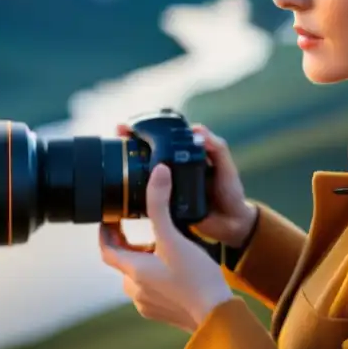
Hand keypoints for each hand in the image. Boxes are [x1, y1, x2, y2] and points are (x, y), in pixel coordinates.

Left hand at [99, 164, 233, 332]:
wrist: (217, 317)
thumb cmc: (196, 278)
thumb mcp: (176, 237)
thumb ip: (161, 205)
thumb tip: (158, 172)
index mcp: (133, 271)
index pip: (106, 248)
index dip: (105, 231)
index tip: (112, 216)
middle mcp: (135, 290)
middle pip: (123, 260)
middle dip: (130, 242)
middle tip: (143, 225)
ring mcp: (147, 303)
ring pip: (138, 275)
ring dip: (146, 258)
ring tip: (163, 244)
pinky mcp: (161, 311)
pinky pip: (152, 288)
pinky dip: (158, 274)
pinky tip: (176, 268)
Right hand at [115, 123, 257, 248]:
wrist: (232, 225)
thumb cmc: (231, 192)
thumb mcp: (226, 167)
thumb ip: (217, 148)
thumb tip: (198, 129)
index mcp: (187, 156)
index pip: (164, 139)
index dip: (147, 129)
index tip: (133, 124)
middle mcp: (174, 170)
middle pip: (148, 153)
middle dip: (131, 142)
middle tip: (119, 133)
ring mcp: (168, 187)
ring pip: (144, 173)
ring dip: (129, 164)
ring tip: (116, 154)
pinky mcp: (165, 206)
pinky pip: (148, 197)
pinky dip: (136, 191)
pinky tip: (123, 186)